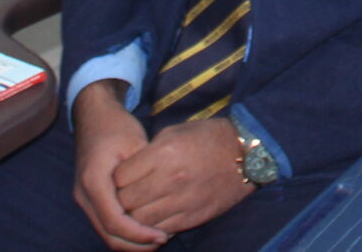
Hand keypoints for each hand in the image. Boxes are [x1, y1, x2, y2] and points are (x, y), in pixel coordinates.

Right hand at [72, 86, 167, 249]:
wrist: (94, 116)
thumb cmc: (117, 126)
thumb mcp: (135, 144)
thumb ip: (145, 172)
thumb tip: (162, 201)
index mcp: (94, 180)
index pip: (114, 221)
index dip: (139, 234)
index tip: (162, 235)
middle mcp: (84, 194)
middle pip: (108, 234)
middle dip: (136, 244)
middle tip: (163, 240)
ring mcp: (84, 198)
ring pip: (105, 233)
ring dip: (131, 241)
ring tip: (158, 238)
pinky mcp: (89, 199)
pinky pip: (105, 224)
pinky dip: (124, 232)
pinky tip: (146, 228)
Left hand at [115, 117, 253, 234]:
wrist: (246, 153)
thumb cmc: (208, 137)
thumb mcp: (174, 133)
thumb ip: (148, 152)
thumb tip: (128, 170)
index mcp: (163, 153)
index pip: (120, 177)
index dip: (115, 180)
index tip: (121, 179)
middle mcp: (171, 179)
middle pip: (127, 202)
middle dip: (120, 201)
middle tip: (124, 196)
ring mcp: (182, 201)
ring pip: (140, 221)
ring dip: (134, 217)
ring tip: (138, 208)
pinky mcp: (193, 217)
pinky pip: (161, 230)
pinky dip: (152, 227)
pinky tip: (154, 217)